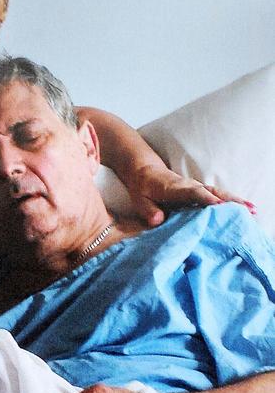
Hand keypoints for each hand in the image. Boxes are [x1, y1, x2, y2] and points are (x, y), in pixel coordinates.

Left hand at [128, 165, 253, 227]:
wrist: (146, 171)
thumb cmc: (143, 187)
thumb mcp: (140, 199)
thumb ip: (149, 210)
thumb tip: (159, 220)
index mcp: (174, 188)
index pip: (192, 193)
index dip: (206, 198)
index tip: (219, 205)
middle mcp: (189, 186)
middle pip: (212, 192)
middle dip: (230, 200)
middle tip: (248, 209)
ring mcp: (196, 188)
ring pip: (218, 193)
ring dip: (235, 201)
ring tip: (253, 211)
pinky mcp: (199, 192)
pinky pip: (216, 196)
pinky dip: (230, 202)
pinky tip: (244, 210)